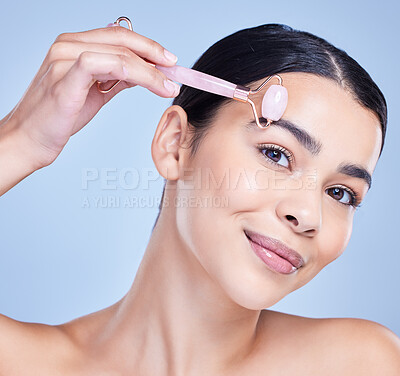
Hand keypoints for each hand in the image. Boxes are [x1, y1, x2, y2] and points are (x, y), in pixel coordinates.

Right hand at [1, 23, 179, 168]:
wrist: (30, 140)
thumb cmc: (59, 117)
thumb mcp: (95, 92)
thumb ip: (115, 78)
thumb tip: (142, 73)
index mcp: (74, 46)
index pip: (118, 36)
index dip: (148, 47)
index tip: (169, 62)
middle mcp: (68, 46)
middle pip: (122, 39)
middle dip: (154, 53)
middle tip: (175, 69)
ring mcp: (64, 59)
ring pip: (119, 53)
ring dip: (150, 69)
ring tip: (168, 85)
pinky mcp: (65, 78)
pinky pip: (103, 64)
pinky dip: (134, 73)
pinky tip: (151, 84)